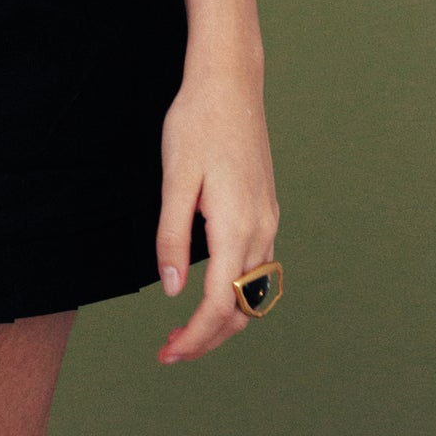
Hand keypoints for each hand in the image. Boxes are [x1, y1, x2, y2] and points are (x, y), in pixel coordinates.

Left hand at [155, 52, 277, 364]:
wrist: (230, 83)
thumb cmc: (197, 124)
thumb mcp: (174, 180)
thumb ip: (172, 238)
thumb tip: (174, 292)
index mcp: (237, 227)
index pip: (219, 304)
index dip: (195, 337)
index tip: (167, 353)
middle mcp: (261, 229)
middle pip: (243, 308)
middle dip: (208, 338)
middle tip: (169, 351)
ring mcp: (268, 219)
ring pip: (253, 290)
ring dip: (223, 318)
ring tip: (184, 328)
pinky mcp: (266, 208)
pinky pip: (257, 267)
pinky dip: (236, 292)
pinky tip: (209, 289)